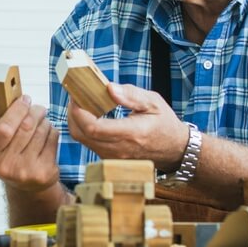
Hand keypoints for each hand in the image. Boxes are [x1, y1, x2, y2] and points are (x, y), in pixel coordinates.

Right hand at [0, 96, 59, 191]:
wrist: (25, 184)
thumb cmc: (7, 157)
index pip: (4, 129)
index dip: (16, 110)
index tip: (23, 100)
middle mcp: (6, 166)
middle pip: (26, 126)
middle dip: (33, 111)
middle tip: (34, 107)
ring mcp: (26, 171)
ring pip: (41, 130)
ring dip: (43, 120)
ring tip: (38, 122)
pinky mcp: (45, 172)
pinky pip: (53, 138)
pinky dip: (51, 131)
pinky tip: (45, 135)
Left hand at [67, 82, 188, 170]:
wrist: (175, 150)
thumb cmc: (164, 124)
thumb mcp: (153, 103)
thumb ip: (131, 95)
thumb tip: (109, 88)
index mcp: (131, 133)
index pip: (94, 127)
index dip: (78, 111)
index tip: (76, 95)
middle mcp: (119, 149)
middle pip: (82, 134)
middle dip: (72, 113)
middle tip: (75, 96)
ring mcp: (114, 157)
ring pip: (82, 140)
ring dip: (76, 121)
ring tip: (81, 104)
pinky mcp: (110, 159)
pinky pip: (89, 144)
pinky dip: (83, 129)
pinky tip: (89, 116)